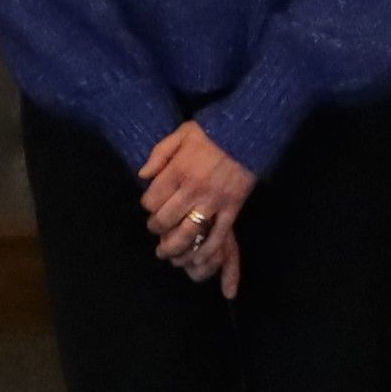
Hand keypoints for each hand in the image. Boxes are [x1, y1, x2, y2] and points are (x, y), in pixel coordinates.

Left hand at [137, 120, 256, 283]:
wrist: (248, 133)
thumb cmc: (211, 133)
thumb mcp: (181, 134)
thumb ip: (159, 154)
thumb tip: (142, 176)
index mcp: (178, 171)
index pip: (152, 201)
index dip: (148, 206)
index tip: (151, 206)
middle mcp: (193, 189)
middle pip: (165, 220)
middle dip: (157, 228)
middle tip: (157, 228)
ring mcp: (214, 201)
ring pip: (188, 233)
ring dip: (174, 247)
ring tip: (168, 253)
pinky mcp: (232, 208)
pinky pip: (219, 235)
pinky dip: (208, 250)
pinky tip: (198, 258)